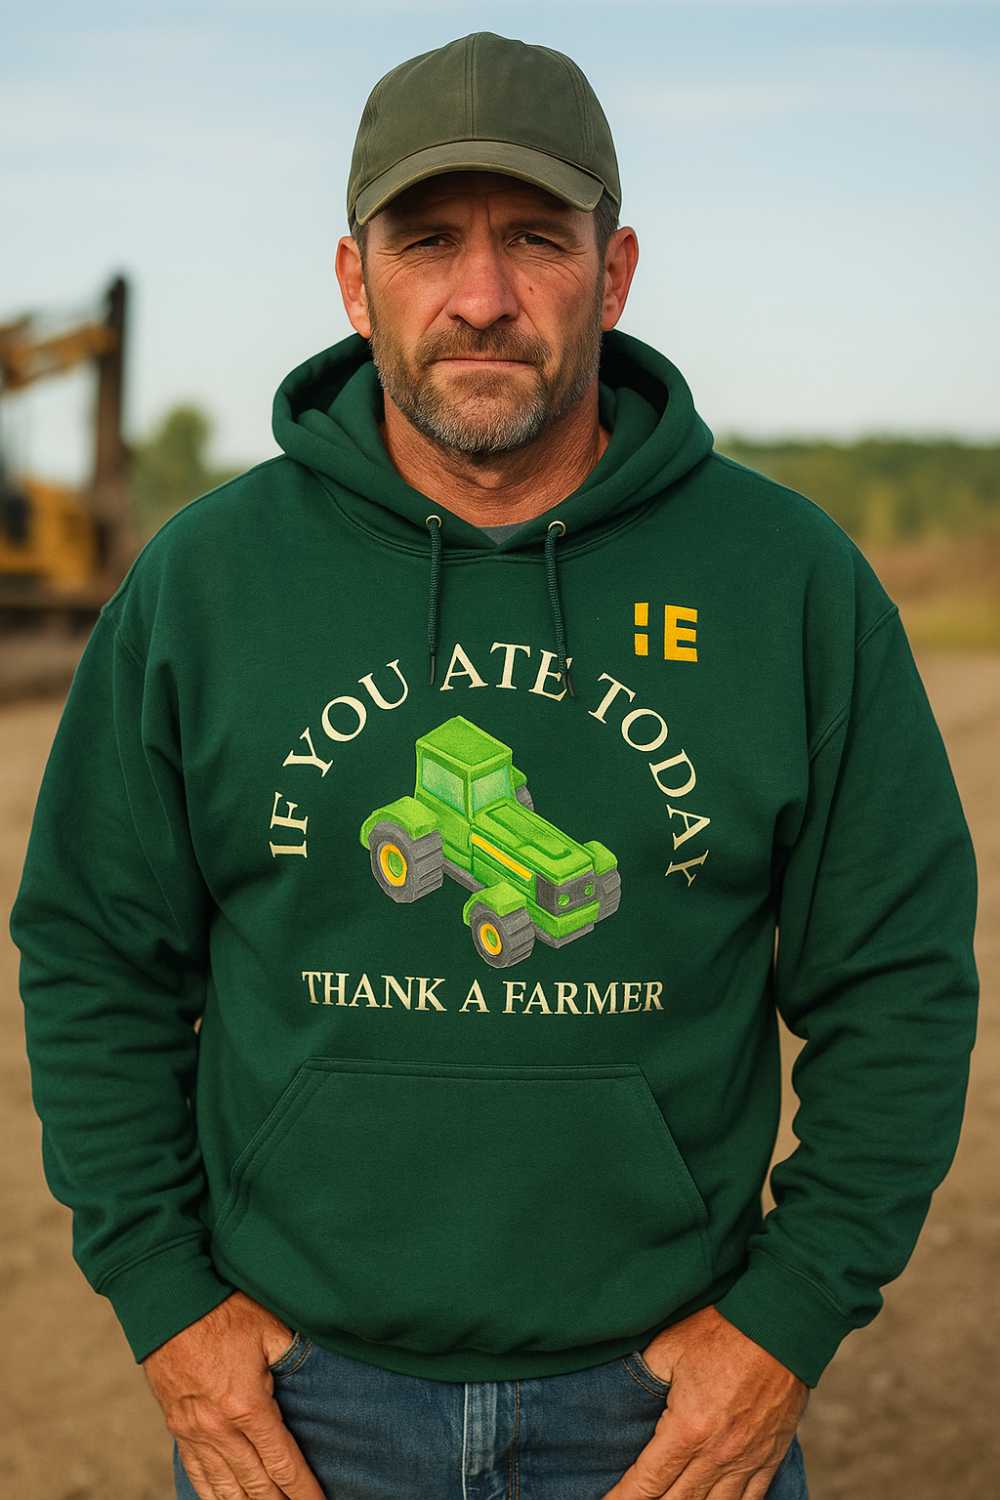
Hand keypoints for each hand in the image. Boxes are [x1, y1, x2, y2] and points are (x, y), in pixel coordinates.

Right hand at [141, 1289, 325, 1498]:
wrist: (170, 1305)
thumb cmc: (223, 1312)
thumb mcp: (270, 1329)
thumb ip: (293, 1357)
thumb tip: (317, 1371)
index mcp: (247, 1406)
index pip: (282, 1462)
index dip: (302, 1489)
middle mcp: (220, 1429)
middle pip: (256, 1484)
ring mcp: (195, 1433)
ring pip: (225, 1488)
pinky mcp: (177, 1430)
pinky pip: (197, 1475)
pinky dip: (213, 1497)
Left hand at [602, 1305, 809, 1498]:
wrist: (778, 1326)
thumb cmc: (721, 1332)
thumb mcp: (669, 1347)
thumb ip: (644, 1377)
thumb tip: (623, 1395)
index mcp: (687, 1428)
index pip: (648, 1481)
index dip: (624, 1498)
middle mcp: (717, 1453)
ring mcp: (746, 1459)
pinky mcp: (769, 1456)